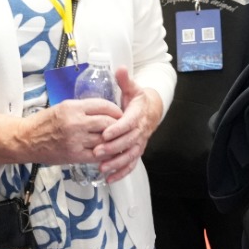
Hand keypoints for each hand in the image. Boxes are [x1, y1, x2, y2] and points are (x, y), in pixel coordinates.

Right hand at [17, 97, 118, 165]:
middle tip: (123, 127)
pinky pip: (98, 154)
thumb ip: (83, 108)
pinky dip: (106, 153)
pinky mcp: (74, 155)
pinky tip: (109, 151)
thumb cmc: (44, 122)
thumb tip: (104, 110)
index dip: (116, 110)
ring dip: (114, 140)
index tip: (120, 113)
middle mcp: (76, 122)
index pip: (103, 106)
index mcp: (73, 107)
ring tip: (119, 139)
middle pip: (108, 122)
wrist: (26, 140)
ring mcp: (76, 140)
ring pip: (105, 139)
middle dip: (118, 125)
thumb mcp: (63, 107)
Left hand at [92, 68, 160, 183]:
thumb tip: (120, 69)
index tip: (105, 133)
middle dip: (113, 148)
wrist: (151, 110)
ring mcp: (139, 142)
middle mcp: (140, 131)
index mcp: (138, 114)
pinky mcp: (137, 151)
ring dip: (116, 163)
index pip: (128, 123)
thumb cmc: (137, 99)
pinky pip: (131, 164)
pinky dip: (122, 172)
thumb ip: (125, 80)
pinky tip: (110, 179)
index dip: (118, 129)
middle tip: (97, 151)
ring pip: (129, 155)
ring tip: (102, 168)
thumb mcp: (133, 88)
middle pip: (128, 141)